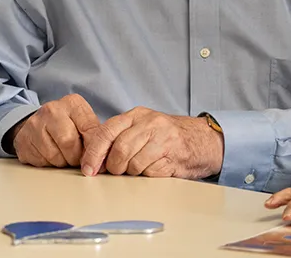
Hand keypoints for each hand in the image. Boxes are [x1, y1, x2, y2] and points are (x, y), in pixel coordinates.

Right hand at [10, 94, 99, 167]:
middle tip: (75, 156)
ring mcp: (34, 123)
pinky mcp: (23, 139)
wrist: (38, 125)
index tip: (96, 161)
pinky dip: (48, 163)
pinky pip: (41, 160)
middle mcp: (52, 109)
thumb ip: (96, 137)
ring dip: (62, 162)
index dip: (94, 151)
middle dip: (75, 157)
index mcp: (73, 104)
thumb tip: (105, 161)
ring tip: (61, 154)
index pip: (91, 132)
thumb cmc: (68, 127)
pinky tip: (48, 154)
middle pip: (69, 144)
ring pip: (55, 155)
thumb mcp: (85, 125)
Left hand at [79, 108, 221, 178]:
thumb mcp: (140, 128)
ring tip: (138, 168)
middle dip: (114, 166)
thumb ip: (118, 137)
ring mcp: (164, 139)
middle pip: (120, 150)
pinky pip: (151, 172)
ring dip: (132, 172)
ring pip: (135, 163)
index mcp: (135, 115)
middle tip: (116, 171)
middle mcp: (149, 123)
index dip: (94, 152)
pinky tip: (155, 168)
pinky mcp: (175, 156)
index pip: (106, 132)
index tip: (88, 168)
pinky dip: (148, 174)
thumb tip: (93, 159)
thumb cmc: (165, 136)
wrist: (202, 140)